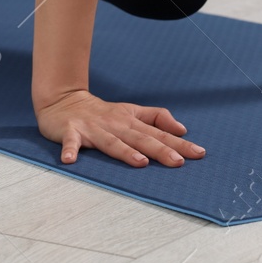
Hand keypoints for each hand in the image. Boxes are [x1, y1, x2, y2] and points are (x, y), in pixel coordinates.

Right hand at [35, 89, 204, 167]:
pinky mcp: (70, 131)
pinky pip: (70, 142)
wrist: (63, 100)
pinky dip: (70, 150)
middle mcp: (114, 124)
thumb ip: (156, 118)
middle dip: (159, 150)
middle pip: (140, 138)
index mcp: (130, 121)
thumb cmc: (101, 112)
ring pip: (111, 142)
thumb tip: (181, 129)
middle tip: (178, 162)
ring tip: (140, 162)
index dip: (178, 143)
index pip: (158, 133)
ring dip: (125, 152)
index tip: (199, 153)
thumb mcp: (131, 111)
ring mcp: (92, 128)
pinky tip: (70, 160)